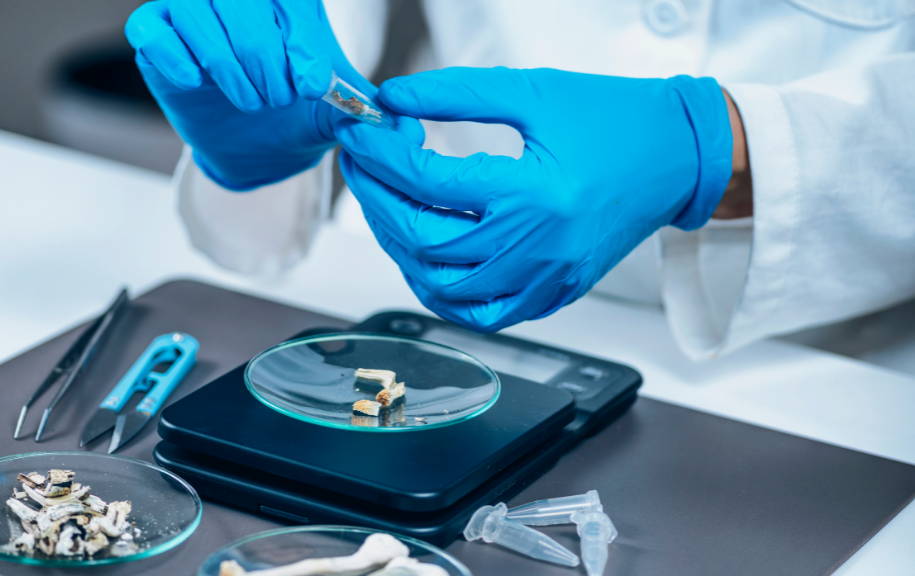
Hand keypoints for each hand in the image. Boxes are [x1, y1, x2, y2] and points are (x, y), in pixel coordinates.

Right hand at [126, 0, 370, 189]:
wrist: (259, 149)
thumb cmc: (299, 114)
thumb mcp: (337, 111)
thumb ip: (365, 108)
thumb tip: (404, 125)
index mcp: (287, 2)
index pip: (290, 2)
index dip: (299, 42)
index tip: (311, 86)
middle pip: (240, 0)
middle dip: (261, 54)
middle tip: (276, 98)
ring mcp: (192, 14)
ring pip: (195, 12)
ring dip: (226, 64)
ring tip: (249, 101)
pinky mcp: (157, 38)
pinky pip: (151, 31)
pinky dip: (175, 58)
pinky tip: (195, 84)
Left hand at [335, 67, 733, 331]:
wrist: (679, 156)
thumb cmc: (618, 120)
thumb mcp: (534, 92)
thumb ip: (457, 92)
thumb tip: (394, 98)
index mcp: (534, 193)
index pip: (428, 182)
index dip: (381, 154)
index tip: (360, 131)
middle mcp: (537, 247)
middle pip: (425, 240)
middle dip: (377, 200)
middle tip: (361, 164)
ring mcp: (545, 279)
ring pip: (443, 286)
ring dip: (399, 247)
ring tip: (386, 205)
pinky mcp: (552, 293)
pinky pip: (481, 311)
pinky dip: (442, 289)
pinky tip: (425, 255)